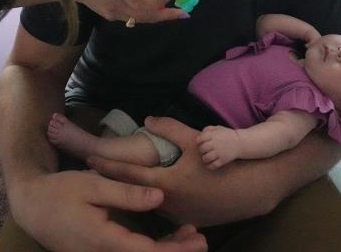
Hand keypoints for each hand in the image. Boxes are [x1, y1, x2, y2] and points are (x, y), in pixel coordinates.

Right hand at [10, 170, 207, 251]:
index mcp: (104, 240)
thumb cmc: (60, 192)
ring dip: (164, 249)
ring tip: (187, 235)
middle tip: (201, 239)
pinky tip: (164, 237)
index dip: (175, 249)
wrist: (30, 206)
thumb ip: (126, 194)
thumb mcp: (93, 185)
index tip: (198, 239)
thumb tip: (159, 198)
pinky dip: (149, 248)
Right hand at [71, 0, 190, 24]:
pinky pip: (133, 18)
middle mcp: (117, 4)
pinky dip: (147, 15)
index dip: (157, 1)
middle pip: (146, 15)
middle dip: (167, 15)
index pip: (141, 1)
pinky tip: (157, 10)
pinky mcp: (112, 17)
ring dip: (159, 17)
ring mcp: (114, 13)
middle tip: (184, 13)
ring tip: (175, 14)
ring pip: (141, 19)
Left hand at [89, 117, 272, 225]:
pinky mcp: (190, 222)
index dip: (107, 166)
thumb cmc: (223, 163)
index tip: (88, 161)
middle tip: (100, 172)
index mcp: (164, 183)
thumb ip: (168, 128)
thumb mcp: (195, 140)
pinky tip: (155, 193)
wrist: (252, 190)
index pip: (126, 175)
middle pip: (134, 192)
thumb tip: (147, 119)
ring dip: (138, 193)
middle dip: (117, 182)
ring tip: (125, 182)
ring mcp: (178, 217)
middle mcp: (166, 204)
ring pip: (150, 203)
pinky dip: (157, 201)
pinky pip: (167, 211)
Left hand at [196, 126, 240, 169]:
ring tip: (206, 157)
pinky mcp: (223, 160)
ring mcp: (219, 153)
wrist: (240, 143)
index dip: (198, 141)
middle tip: (205, 150)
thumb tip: (200, 135)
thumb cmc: (226, 135)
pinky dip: (209, 166)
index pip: (199, 139)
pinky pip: (213, 165)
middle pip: (201, 149)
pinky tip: (210, 163)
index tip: (201, 142)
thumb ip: (208, 129)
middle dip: (201, 150)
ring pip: (206, 158)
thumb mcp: (218, 128)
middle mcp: (216, 143)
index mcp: (213, 135)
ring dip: (204, 158)